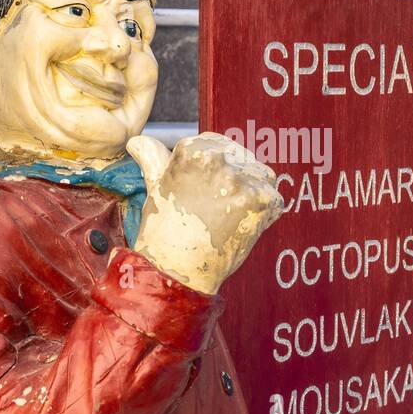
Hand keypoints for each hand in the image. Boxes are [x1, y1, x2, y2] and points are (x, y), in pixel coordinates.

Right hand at [126, 132, 282, 294]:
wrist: (176, 271)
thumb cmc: (164, 231)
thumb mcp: (155, 186)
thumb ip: (154, 158)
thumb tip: (138, 141)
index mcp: (193, 150)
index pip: (219, 145)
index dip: (217, 170)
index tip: (209, 190)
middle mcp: (219, 159)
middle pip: (242, 160)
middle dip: (235, 182)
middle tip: (216, 209)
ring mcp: (242, 180)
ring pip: (262, 177)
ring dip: (253, 195)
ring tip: (229, 217)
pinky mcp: (261, 201)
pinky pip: (274, 200)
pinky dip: (264, 215)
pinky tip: (241, 226)